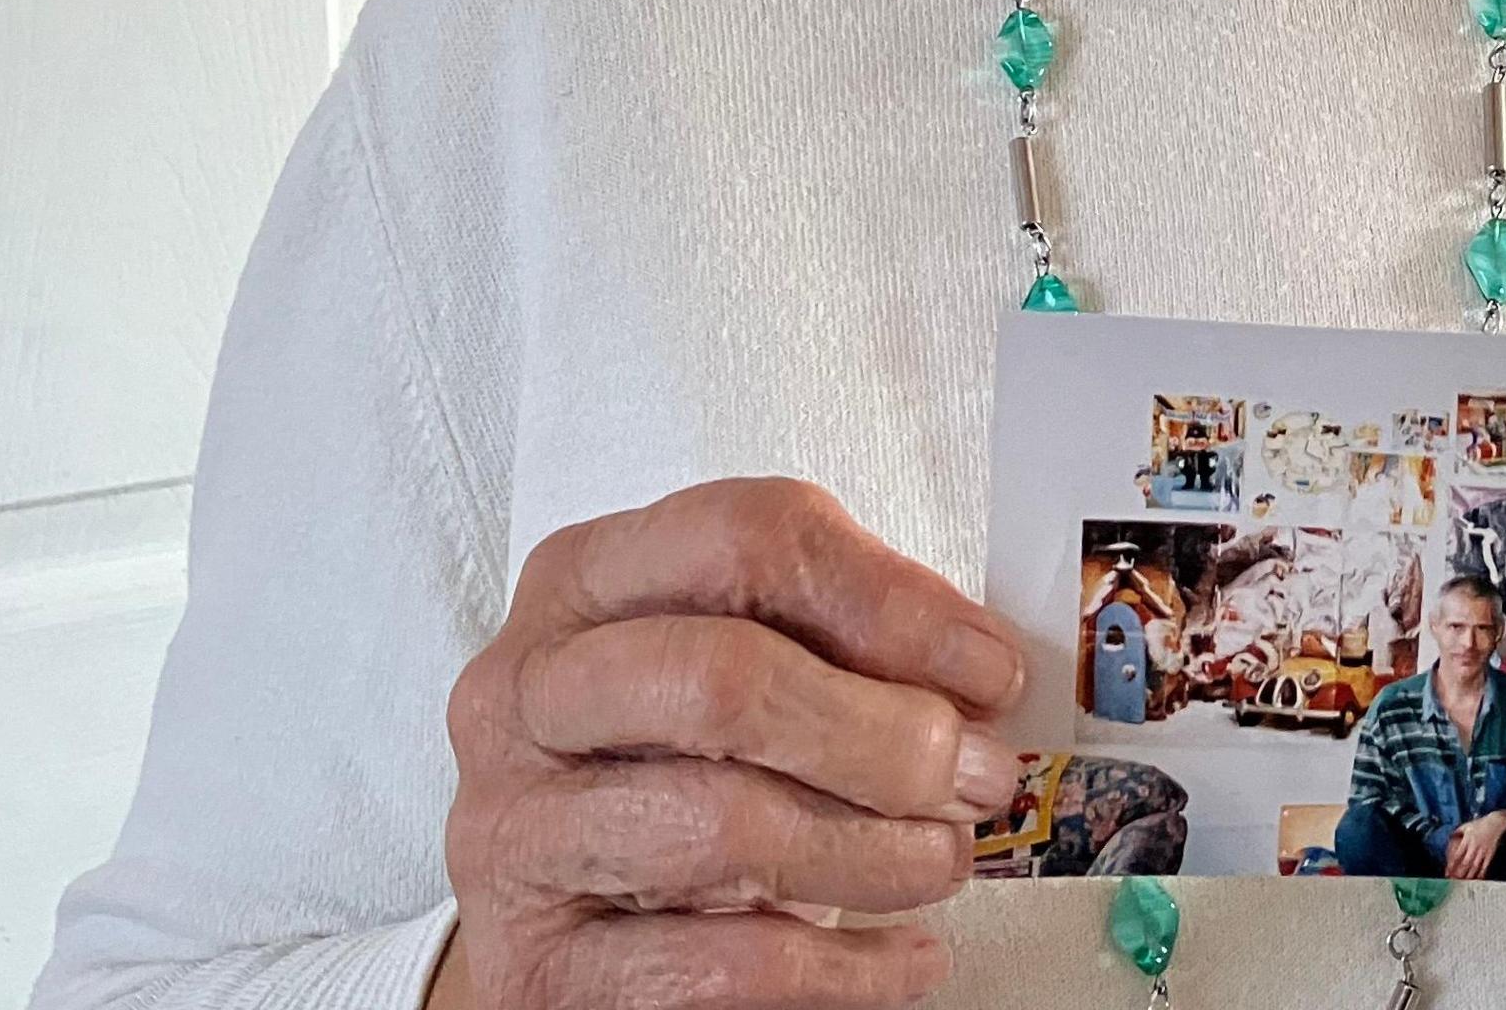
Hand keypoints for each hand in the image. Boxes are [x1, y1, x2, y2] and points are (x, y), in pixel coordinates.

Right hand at [428, 477, 1028, 1009]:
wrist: (553, 913)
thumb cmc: (656, 763)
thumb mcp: (728, 665)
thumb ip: (833, 641)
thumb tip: (976, 676)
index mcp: (583, 583)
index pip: (742, 540)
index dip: (890, 603)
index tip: (987, 666)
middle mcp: (528, 695)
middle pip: (724, 680)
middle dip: (884, 736)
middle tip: (975, 776)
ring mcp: (518, 830)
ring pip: (722, 827)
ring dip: (875, 854)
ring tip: (943, 861)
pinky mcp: (539, 964)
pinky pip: (717, 968)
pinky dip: (839, 969)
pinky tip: (903, 957)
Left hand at [1443, 808, 1505, 879]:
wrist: (1496, 823)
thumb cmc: (1479, 824)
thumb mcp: (1466, 826)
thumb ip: (1457, 832)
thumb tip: (1449, 838)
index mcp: (1467, 840)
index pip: (1457, 855)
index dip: (1452, 865)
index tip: (1447, 873)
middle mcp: (1475, 847)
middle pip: (1466, 863)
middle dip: (1459, 874)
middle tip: (1453, 882)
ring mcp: (1483, 852)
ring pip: (1475, 867)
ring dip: (1468, 876)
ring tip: (1462, 884)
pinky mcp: (1490, 855)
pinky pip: (1485, 867)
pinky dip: (1481, 874)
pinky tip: (1476, 880)